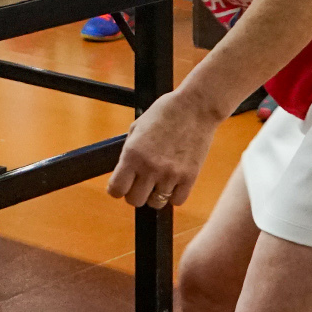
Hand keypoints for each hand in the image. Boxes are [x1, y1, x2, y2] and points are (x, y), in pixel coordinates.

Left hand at [106, 88, 224, 209]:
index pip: (116, 189)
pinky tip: (173, 184)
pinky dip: (173, 195)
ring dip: (154, 196)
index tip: (120, 187)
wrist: (195, 107)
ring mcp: (171, 174)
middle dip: (134, 194)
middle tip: (139, 184)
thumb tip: (124, 172)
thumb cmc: (165, 113)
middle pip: (134, 201)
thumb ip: (129, 152)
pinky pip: (177, 201)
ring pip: (156, 203)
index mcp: (132, 154)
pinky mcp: (189, 177)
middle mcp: (150, 167)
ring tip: (158, 183)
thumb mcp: (137, 128)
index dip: (116, 190)